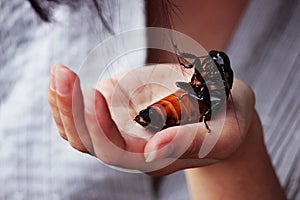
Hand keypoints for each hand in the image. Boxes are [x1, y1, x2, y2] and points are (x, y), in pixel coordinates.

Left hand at [48, 64, 254, 174]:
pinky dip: (68, 104)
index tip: (96, 91)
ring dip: (63, 106)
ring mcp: (124, 135)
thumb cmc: (229, 118)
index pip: (117, 152)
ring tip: (60, 73)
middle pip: (90, 145)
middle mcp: (136, 151)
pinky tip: (64, 82)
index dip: (101, 126)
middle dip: (71, 111)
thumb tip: (153, 149)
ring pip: (80, 135)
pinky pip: (84, 121)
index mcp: (160, 157)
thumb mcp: (226, 129)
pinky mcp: (119, 119)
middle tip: (62, 73)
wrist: (223, 116)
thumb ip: (194, 140)